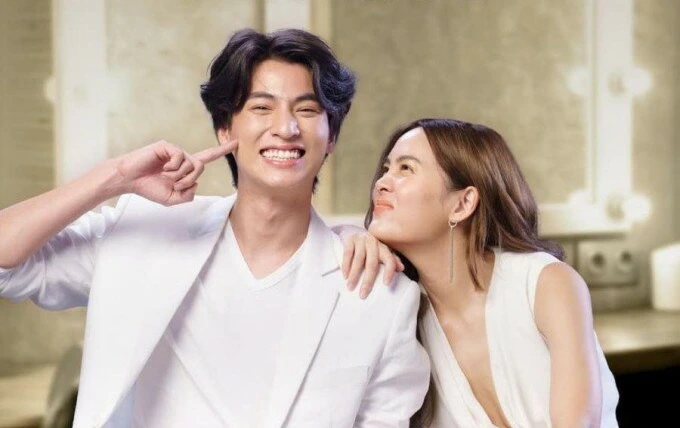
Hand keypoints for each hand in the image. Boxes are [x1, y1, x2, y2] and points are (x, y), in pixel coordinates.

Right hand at [114, 139, 236, 205]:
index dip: (222, 151)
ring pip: (191, 164)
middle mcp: (182, 157)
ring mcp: (175, 151)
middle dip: (188, 180)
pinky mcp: (166, 147)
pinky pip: (180, 157)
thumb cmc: (148, 187)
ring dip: (179, 176)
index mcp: (185, 168)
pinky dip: (173, 167)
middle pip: (200, 167)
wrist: (128, 180)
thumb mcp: (172, 199)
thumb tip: (194, 184)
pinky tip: (163, 168)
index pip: (207, 158)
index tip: (236, 143)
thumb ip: (187, 195)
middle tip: (174, 184)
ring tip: (165, 176)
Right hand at [341, 232, 404, 298]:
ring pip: (359, 259)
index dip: (389, 271)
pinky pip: (348, 253)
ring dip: (354, 275)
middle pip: (372, 263)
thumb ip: (390, 259)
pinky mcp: (349, 239)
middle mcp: (373, 242)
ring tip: (350, 286)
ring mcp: (361, 240)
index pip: (389, 259)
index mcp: (383, 247)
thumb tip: (401, 268)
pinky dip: (346, 265)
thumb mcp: (380, 251)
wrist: (352, 230)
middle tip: (363, 294)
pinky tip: (345, 275)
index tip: (386, 284)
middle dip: (368, 280)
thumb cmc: (368, 246)